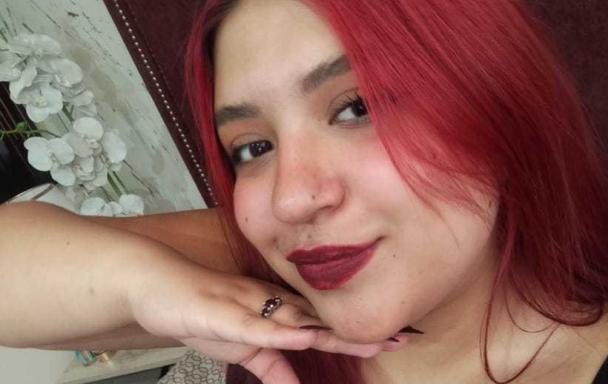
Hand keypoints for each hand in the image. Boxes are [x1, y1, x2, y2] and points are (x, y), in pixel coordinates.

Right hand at [125, 246, 405, 383]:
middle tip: (405, 335)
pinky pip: (258, 325)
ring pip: (299, 317)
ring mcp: (251, 306)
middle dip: (363, 328)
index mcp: (277, 312)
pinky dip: (283, 331)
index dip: (359, 332)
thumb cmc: (200, 311)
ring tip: (374, 337)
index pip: (325, 324)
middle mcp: (271, 303)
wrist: (157, 287)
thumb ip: (271, 365)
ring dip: (335, 328)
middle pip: (323, 318)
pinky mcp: (226, 312)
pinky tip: (306, 335)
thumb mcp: (241, 348)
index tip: (396, 337)